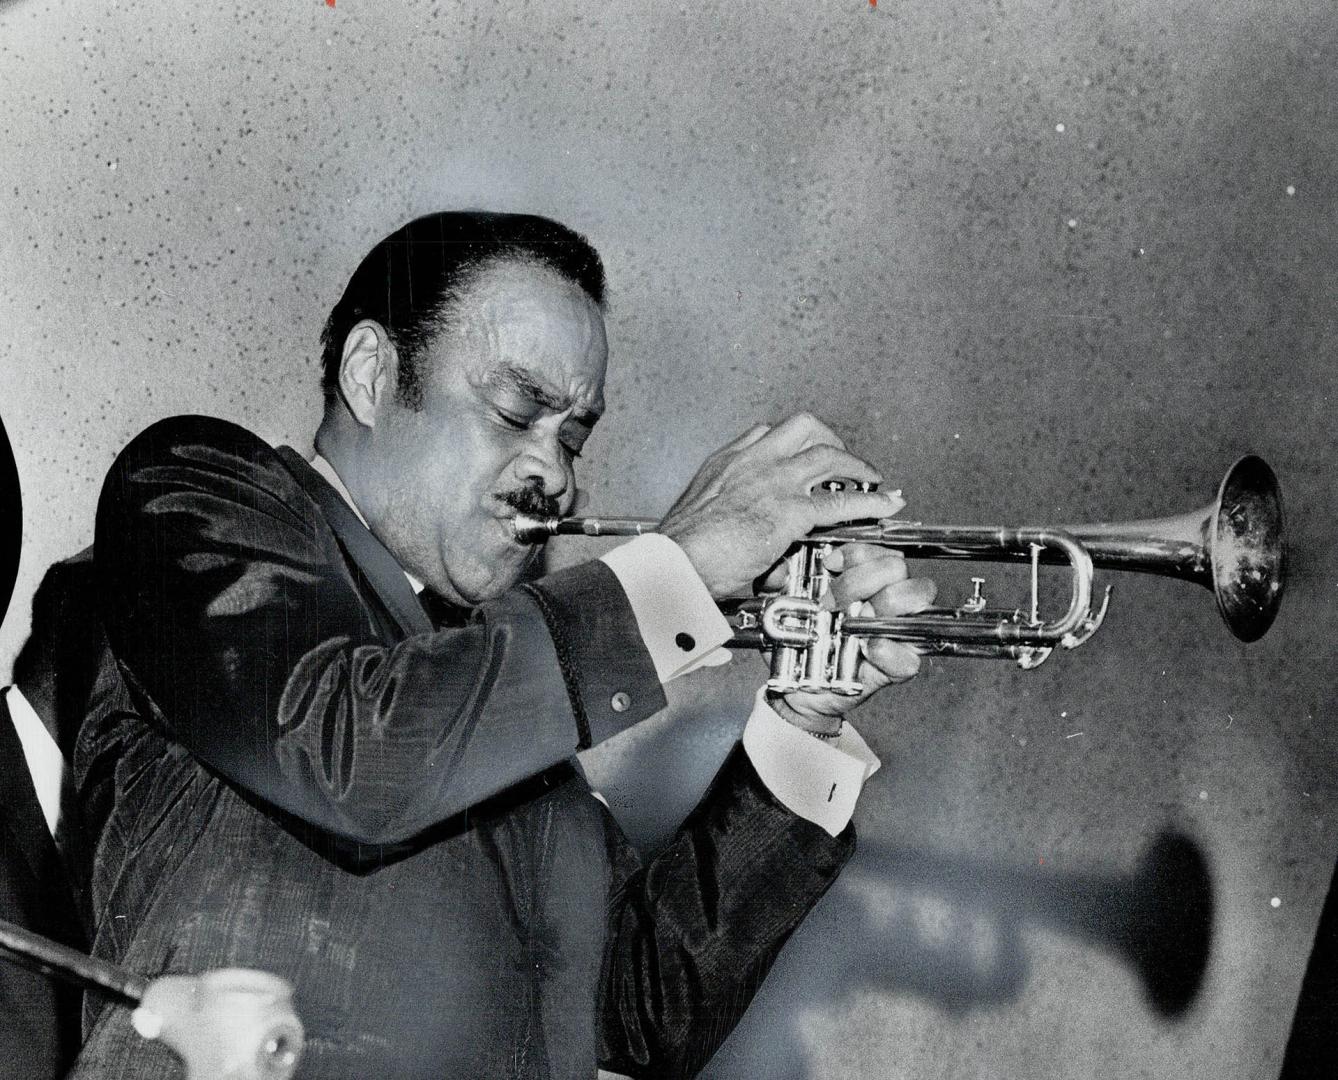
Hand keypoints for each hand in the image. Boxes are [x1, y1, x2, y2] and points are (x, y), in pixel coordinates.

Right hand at [658, 414, 905, 597]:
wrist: (674, 563)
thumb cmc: (677, 550)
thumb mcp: (696, 519)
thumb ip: (722, 519)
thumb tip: (739, 540)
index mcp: (724, 462)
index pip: (765, 433)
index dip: (791, 444)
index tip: (799, 454)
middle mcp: (751, 462)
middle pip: (803, 427)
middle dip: (829, 440)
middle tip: (841, 460)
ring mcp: (774, 482)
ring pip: (828, 455)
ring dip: (856, 466)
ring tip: (870, 479)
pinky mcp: (790, 511)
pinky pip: (841, 502)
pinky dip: (869, 502)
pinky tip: (884, 505)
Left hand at [767, 542, 936, 735]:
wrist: (797, 684)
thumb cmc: (799, 638)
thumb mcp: (788, 600)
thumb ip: (788, 576)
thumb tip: (790, 563)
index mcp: (866, 578)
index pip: (880, 548)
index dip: (857, 553)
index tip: (829, 564)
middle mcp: (887, 599)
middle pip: (898, 568)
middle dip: (861, 579)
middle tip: (831, 601)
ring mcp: (896, 631)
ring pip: (916, 599)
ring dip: (884, 604)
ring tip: (851, 622)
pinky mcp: (895, 668)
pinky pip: (910, 657)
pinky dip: (891, 651)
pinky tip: (869, 648)